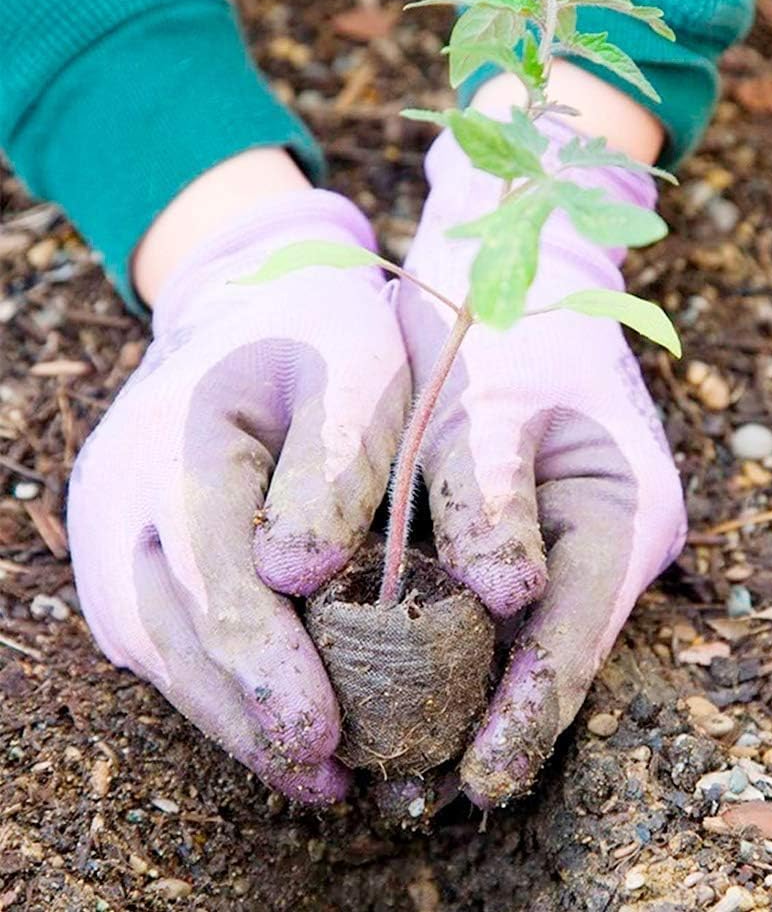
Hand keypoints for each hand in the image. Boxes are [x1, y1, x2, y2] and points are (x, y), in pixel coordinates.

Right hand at [68, 188, 408, 801]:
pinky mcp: (122, 544)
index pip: (216, 583)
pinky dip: (210, 680)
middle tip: (326, 781)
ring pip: (156, 646)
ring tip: (306, 770)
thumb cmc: (321, 331)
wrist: (253, 296)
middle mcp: (121, 494)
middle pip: (174, 634)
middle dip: (250, 718)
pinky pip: (155, 628)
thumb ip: (336, 464)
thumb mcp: (357, 369)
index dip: (269, 671)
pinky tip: (267, 713)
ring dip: (227, 716)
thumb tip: (295, 576)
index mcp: (180, 443)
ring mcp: (108, 524)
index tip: (325, 738)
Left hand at [398, 117, 686, 805]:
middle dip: (499, 717)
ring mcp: (578, 533)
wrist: (516, 262)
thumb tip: (506, 599)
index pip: (579, 634)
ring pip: (528, 633)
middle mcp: (614, 535)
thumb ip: (495, 495)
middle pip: (558, 649)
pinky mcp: (537, 525)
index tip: (481, 778)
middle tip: (429, 787)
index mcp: (628, 508)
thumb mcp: (493, 398)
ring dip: (476, 688)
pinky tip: (405, 671)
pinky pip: (502, 600)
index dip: (532, 711)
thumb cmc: (508, 321)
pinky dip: (460, 638)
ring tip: (411, 753)